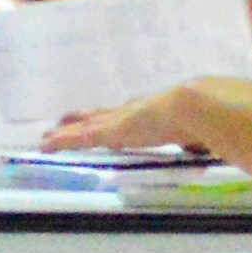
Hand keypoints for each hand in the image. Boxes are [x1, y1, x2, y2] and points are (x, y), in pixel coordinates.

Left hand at [39, 82, 195, 153]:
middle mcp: (127, 113)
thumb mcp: (192, 128)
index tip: (98, 118)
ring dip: (66, 132)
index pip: (122, 115)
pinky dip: (61, 142)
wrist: (190, 108)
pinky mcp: (106, 132)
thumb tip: (206, 142)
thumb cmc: (198, 117)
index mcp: (146, 113)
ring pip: (82, 127)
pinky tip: (45, 145)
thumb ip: (193, 135)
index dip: (108, 117)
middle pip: (97, 116)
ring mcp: (115, 121)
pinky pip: (77, 139)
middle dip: (80, 120)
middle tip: (63, 121)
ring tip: (48, 134)